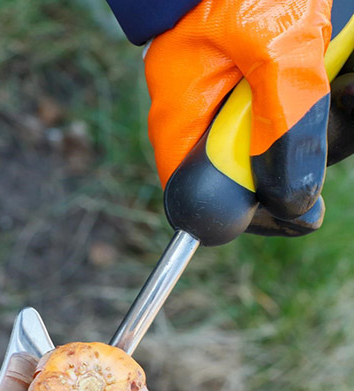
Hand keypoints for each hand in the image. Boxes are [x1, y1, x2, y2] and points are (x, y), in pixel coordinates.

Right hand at [144, 0, 352, 240]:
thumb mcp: (274, 45)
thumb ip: (284, 126)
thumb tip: (293, 203)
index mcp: (184, 110)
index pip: (198, 196)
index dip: (247, 215)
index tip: (298, 214)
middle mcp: (209, 112)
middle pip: (255, 176)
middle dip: (305, 154)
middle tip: (340, 108)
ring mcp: (240, 98)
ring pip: (288, 144)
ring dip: (333, 119)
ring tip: (349, 75)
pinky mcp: (270, 81)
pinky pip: (303, 112)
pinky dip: (338, 99)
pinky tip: (348, 70)